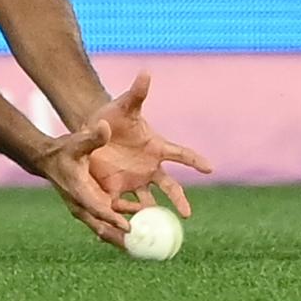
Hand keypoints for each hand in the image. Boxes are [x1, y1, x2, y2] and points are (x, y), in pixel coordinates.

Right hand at [33, 120, 131, 246]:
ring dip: (123, 237)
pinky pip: (109, 220)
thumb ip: (92, 138)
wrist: (49, 159)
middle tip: (140, 249)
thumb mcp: (76, 143)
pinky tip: (141, 229)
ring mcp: (87, 208)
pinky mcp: (92, 206)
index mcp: (78, 191)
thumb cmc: (63, 150)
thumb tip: (104, 126)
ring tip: (145, 246)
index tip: (129, 227)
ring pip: (106, 228)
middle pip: (102, 227)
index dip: (112, 217)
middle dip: (120, 240)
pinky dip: (122, 226)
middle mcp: (83, 204)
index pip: (96, 207)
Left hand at [86, 72, 213, 216]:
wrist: (91, 131)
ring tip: (159, 226)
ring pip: (149, 202)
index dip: (194, 160)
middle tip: (187, 213)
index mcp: (156, 147)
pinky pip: (127, 205)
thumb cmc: (112, 116)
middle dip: (179, 200)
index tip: (209, 167)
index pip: (180, 154)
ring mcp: (135, 180)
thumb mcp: (123, 106)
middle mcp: (150, 167)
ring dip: (153, 213)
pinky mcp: (118, 188)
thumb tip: (146, 72)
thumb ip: (136, 93)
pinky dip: (130, 216)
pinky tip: (132, 229)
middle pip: (170, 187)